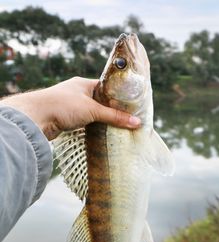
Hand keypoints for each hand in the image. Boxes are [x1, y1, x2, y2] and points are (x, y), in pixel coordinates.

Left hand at [0, 77, 140, 139]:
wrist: (36, 117)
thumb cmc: (63, 106)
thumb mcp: (92, 110)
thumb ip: (114, 117)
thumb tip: (136, 122)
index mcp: (84, 83)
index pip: (106, 88)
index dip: (118, 96)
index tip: (130, 105)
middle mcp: (77, 92)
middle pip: (99, 101)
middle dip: (110, 110)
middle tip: (125, 119)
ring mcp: (70, 105)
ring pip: (90, 112)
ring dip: (100, 120)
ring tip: (115, 127)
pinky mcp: (65, 118)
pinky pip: (83, 121)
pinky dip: (91, 126)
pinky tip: (99, 133)